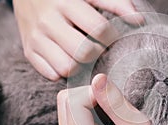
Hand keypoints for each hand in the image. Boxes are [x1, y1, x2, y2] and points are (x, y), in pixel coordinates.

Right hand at [13, 0, 143, 80]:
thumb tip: (139, 20)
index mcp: (65, 3)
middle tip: (98, 47)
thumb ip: (115, 3)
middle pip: (84, 52)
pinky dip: (62, 71)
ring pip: (66, 67)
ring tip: (83, 55)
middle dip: (97, 53)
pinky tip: (68, 59)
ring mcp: (35, 38)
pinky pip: (50, 74)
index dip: (112, 36)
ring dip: (80, 66)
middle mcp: (48, 21)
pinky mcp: (28, 51)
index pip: (99, 28)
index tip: (111, 36)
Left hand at [57, 74, 167, 124]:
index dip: (95, 91)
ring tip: (107, 109)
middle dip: (88, 94)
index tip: (113, 99)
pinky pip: (69, 113)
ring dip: (86, 99)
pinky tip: (100, 113)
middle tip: (110, 102)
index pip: (74, 100)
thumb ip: (115, 102)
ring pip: (65, 105)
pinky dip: (84, 106)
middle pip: (65, 100)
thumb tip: (98, 78)